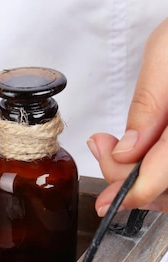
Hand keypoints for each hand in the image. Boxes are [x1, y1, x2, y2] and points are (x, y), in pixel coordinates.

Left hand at [88, 18, 167, 215]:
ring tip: (112, 143)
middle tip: (101, 147)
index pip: (164, 175)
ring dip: (136, 173)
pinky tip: (135, 149)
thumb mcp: (165, 56)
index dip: (133, 194)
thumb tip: (126, 153)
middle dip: (126, 176)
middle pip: (165, 186)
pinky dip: (150, 167)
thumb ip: (148, 107)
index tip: (105, 204)